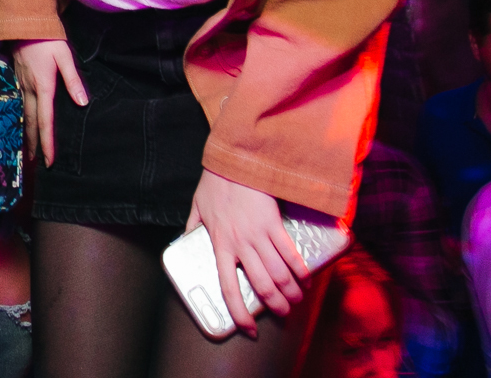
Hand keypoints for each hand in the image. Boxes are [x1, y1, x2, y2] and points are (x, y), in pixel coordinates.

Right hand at [11, 39, 86, 166]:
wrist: (23, 22)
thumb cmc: (47, 39)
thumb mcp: (65, 56)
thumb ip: (73, 80)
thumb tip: (82, 103)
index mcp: (43, 86)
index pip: (45, 121)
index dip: (48, 142)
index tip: (50, 161)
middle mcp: (29, 89)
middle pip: (30, 123)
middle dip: (33, 144)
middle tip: (35, 163)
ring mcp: (20, 85)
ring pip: (22, 115)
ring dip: (25, 133)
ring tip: (27, 149)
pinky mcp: (16, 79)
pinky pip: (18, 104)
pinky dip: (20, 118)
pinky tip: (21, 123)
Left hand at [188, 171, 307, 337]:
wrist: (235, 161)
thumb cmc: (215, 183)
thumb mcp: (197, 208)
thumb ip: (192, 227)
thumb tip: (184, 240)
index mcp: (219, 244)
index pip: (227, 288)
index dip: (239, 313)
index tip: (248, 329)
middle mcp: (239, 245)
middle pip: (261, 286)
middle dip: (275, 306)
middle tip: (283, 314)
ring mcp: (258, 235)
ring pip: (278, 274)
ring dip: (290, 292)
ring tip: (296, 301)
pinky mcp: (274, 223)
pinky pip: (289, 253)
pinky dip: (300, 270)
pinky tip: (306, 279)